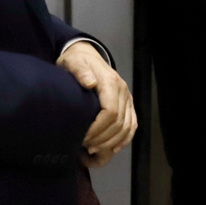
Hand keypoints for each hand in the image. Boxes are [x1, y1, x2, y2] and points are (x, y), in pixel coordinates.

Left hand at [58, 40, 136, 161]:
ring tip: (93, 149)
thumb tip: (90, 83)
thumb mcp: (73, 62)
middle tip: (84, 146)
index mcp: (111, 82)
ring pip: (127, 127)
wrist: (86, 55)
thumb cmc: (76, 62)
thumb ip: (80, 71)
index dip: (98, 129)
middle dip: (102, 139)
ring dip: (111, 142)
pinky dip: (124, 139)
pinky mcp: (128, 104)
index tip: (82, 137)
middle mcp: (123, 91)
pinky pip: (132, 125)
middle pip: (119, 123)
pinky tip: (112, 148)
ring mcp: (128, 98)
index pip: (111, 112)